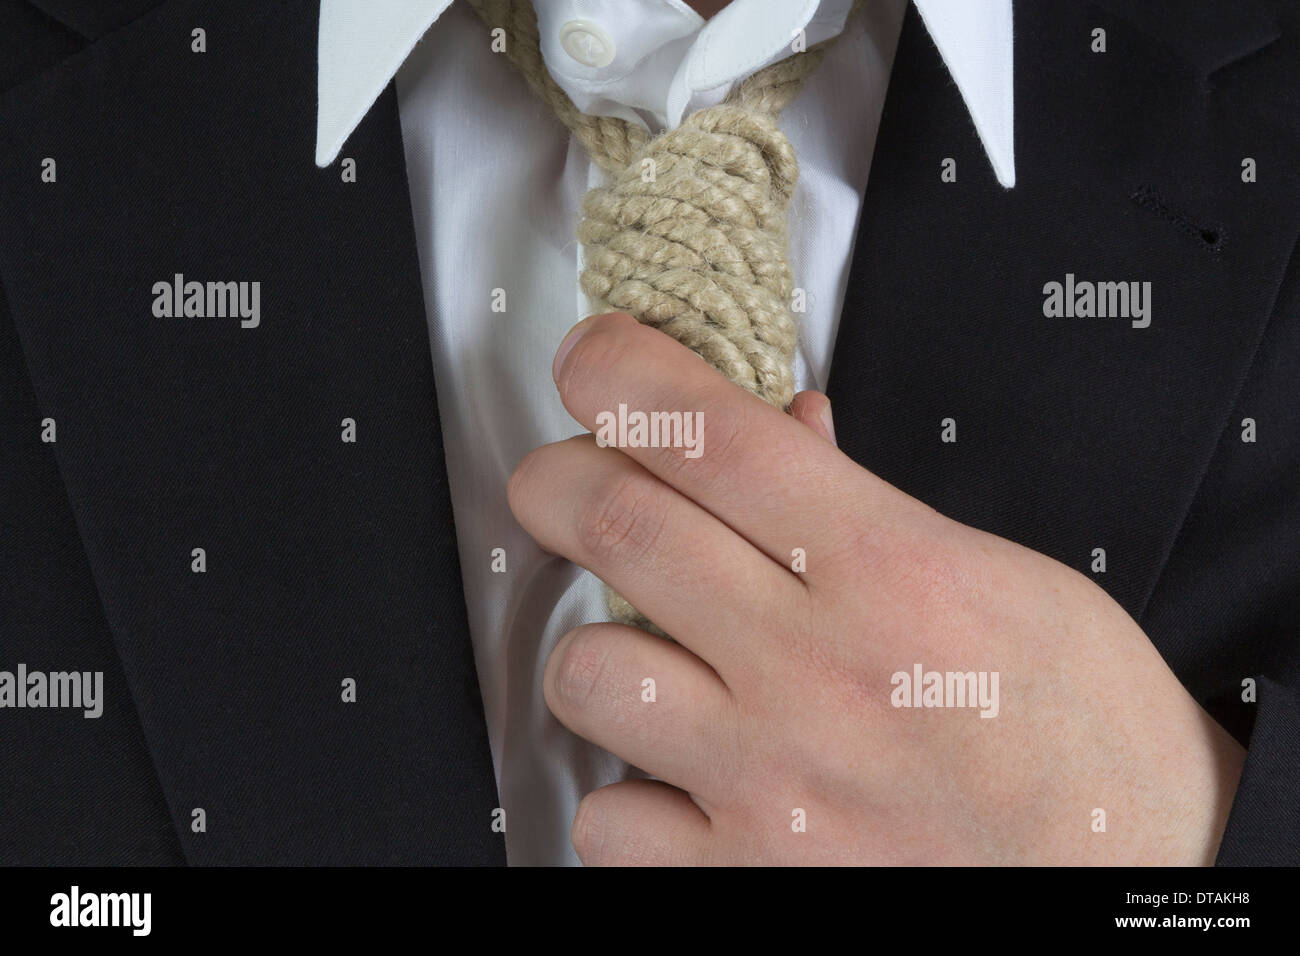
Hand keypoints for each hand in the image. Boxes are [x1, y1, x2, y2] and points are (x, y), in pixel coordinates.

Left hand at [507, 312, 1246, 864]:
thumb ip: (869, 501)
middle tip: (562, 478)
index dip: (622, 372)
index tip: (592, 361)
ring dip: (594, 645)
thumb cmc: (1078, 723)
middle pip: (619, 526)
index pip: (713, 434)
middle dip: (557, 477)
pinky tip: (672, 773)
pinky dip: (623, 789)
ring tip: (642, 651)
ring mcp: (774, 781)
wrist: (1130, 865)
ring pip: (587, 674)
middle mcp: (818, 673)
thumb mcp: (1000, 572)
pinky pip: (608, 820)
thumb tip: (778, 428)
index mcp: (890, 572)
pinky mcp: (750, 875)